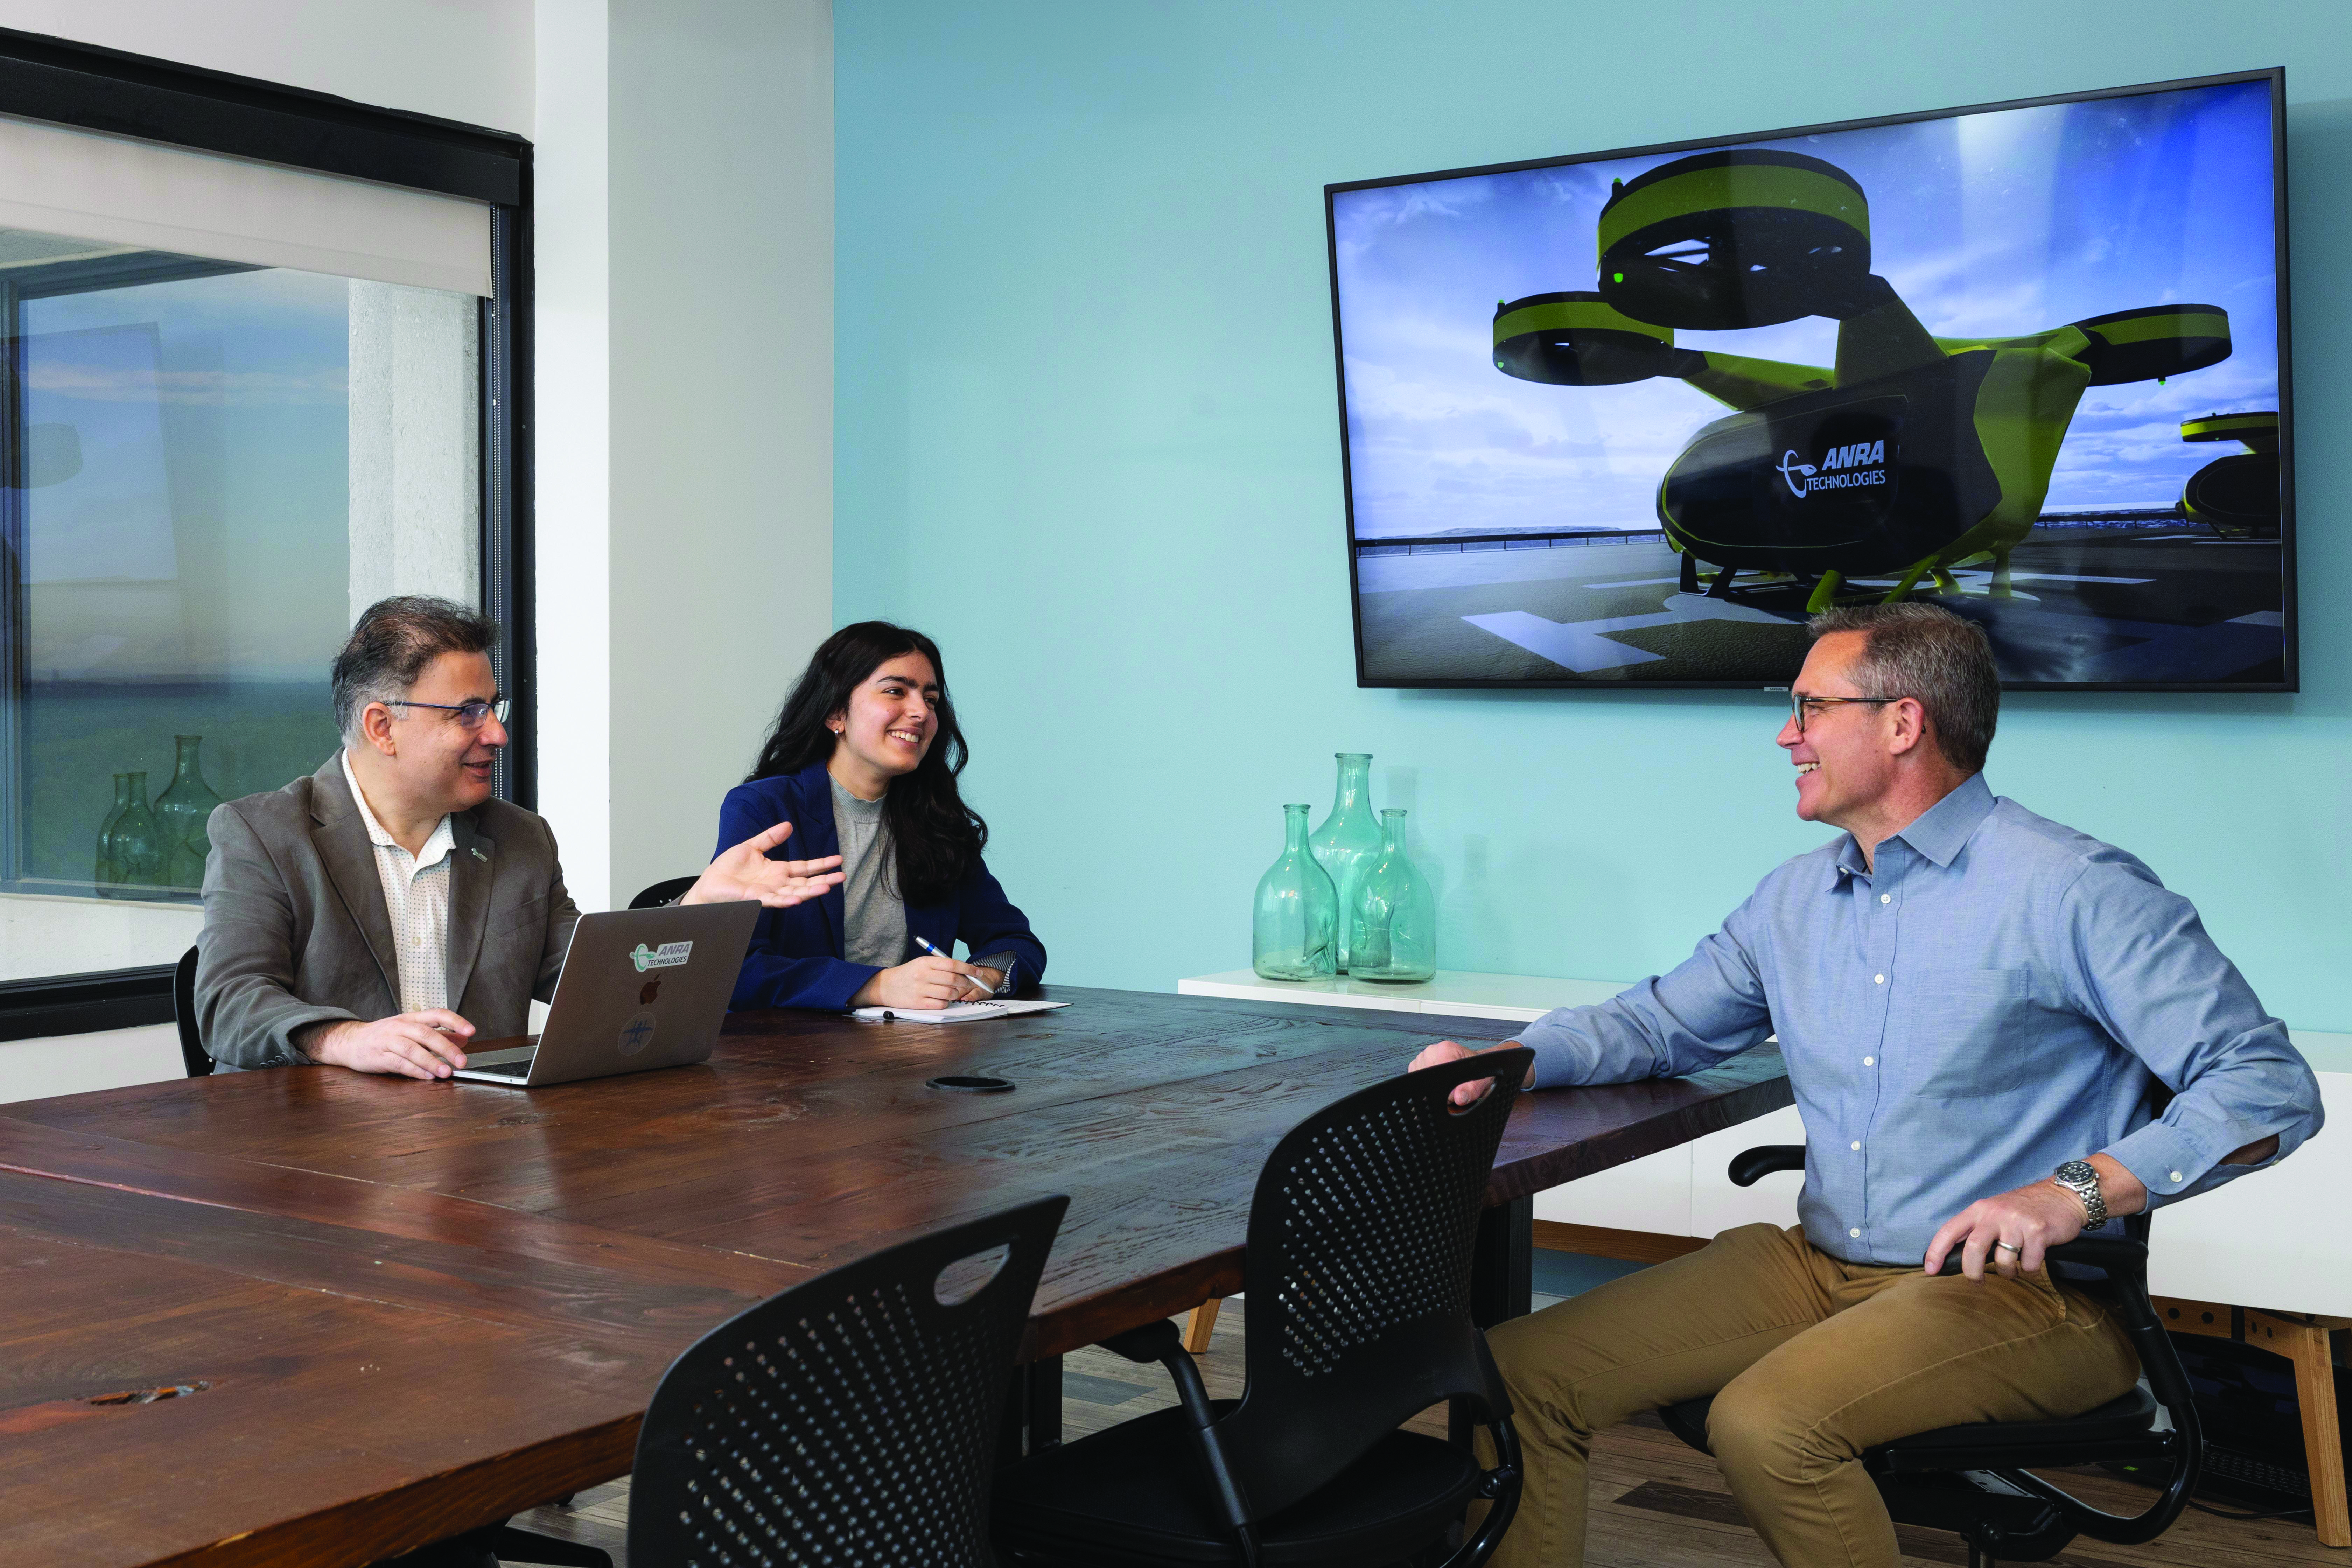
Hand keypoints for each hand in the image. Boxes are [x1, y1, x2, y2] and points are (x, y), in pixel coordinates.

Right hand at [302, 1010, 475, 1079]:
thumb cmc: (385, 1036)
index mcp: (411, 1018)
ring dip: (431, 1061)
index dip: (455, 1021)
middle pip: (426, 1034)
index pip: (437, 1014)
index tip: (471, 1031)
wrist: (350, 1041)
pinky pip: (398, 1063)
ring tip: (446, 1072)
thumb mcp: (411, 1030)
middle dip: (447, 1047)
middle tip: (462, 1060)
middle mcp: (400, 1026)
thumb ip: (437, 1035)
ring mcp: (387, 1041)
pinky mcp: (378, 1056)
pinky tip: (427, 1076)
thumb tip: (463, 1039)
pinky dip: (414, 1070)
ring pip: (412, 1049)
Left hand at [684, 820, 844, 907]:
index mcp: (778, 870)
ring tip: (828, 887)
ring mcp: (769, 892)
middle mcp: (777, 883)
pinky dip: (788, 900)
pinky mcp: (756, 899)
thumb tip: (788, 825)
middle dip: (824, 879)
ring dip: (811, 891)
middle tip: (842, 877)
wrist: (710, 881)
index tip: (838, 860)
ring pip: (795, 893)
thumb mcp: (751, 847)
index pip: (804, 867)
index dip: (821, 864)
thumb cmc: (728, 868)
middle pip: (806, 882)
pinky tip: (800, 899)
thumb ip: (770, 838)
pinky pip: (775, 900)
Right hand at [853, 955, 998, 1009]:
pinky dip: (946, 1003)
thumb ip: (940, 966)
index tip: (979, 973)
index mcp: (926, 963)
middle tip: (968, 985)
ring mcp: (920, 990)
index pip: (952, 964)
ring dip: (957, 994)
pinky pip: (941, 1004)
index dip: (969, 969)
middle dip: (966, 983)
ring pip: (949, 993)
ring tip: (956, 993)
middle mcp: (923, 975)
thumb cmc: (908, 974)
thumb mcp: (922, 964)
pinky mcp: (918, 1003)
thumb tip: (964, 970)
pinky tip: (943, 1000)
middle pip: (953, 979)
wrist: (886, 986)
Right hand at [1408, 1039, 1531, 1106]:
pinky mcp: (1418, 1063)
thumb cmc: (1478, 1073)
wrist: (1478, 1068)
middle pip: (1428, 1078)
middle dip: (1440, 1089)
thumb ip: (1470, 1091)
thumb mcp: (1480, 1084)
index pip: (1437, 1075)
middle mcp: (1433, 1050)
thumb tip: (1459, 1097)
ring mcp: (1424, 1055)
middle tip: (1454, 1089)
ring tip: (1447, 1085)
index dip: (1446, 1090)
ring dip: (1433, 1087)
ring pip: (1421, 1079)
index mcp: (1447, 1049)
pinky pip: (1416, 1077)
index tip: (1456, 1092)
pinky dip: (1426, 1084)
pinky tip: (1438, 1082)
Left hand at [1923, 1155, 2145, 1280]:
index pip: (1949, 1230)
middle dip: (1972, 1272)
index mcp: (1979, 1210)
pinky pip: (2029, 1264)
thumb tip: (1955, 1257)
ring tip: (2014, 1268)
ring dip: (2008, 1272)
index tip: (1930, 1270)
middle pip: (1974, 1249)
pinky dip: (2030, 1269)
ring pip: (2003, 1260)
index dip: (1936, 1251)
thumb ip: (1977, 1230)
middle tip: (1977, 1282)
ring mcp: (2017, 1222)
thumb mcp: (1995, 1212)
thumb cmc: (2024, 1210)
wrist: (2062, 1196)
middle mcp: (1995, 1214)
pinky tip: (2033, 1259)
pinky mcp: (2039, 1231)